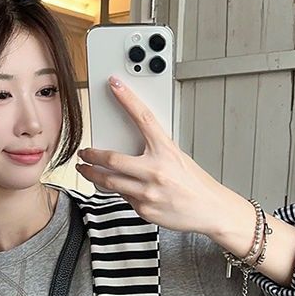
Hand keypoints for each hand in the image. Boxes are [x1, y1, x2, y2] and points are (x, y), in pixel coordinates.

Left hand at [76, 74, 247, 236]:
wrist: (210, 210)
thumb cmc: (196, 184)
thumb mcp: (179, 158)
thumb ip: (156, 151)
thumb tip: (134, 146)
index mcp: (166, 151)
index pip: (143, 117)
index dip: (127, 98)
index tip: (114, 85)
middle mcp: (156, 170)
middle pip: (112, 160)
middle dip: (92, 156)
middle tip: (84, 152)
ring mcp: (148, 192)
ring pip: (110, 182)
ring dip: (93, 175)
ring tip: (86, 170)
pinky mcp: (145, 209)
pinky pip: (124, 198)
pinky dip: (121, 192)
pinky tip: (123, 190)